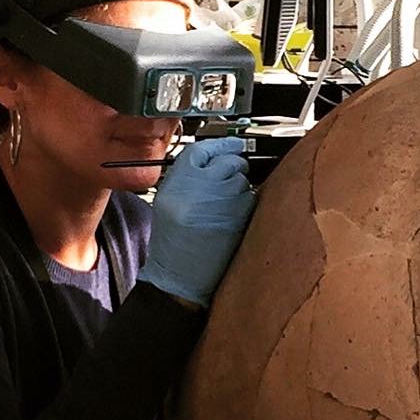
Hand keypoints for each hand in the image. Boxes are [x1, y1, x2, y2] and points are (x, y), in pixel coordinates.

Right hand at [138, 137, 255, 307]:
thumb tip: (217, 158)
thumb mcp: (169, 201)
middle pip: (228, 160)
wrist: (179, 276)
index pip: (203, 150)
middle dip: (233, 166)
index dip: (221, 145)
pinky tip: (232, 216)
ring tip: (225, 206)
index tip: (233, 143)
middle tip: (231, 177)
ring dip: (240, 187)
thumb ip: (190, 177)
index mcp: (176, 183)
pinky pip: (250, 198)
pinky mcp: (237, 216)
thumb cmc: (173, 243)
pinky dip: (246, 203)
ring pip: (242, 179)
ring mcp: (219, 202)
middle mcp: (197, 188)